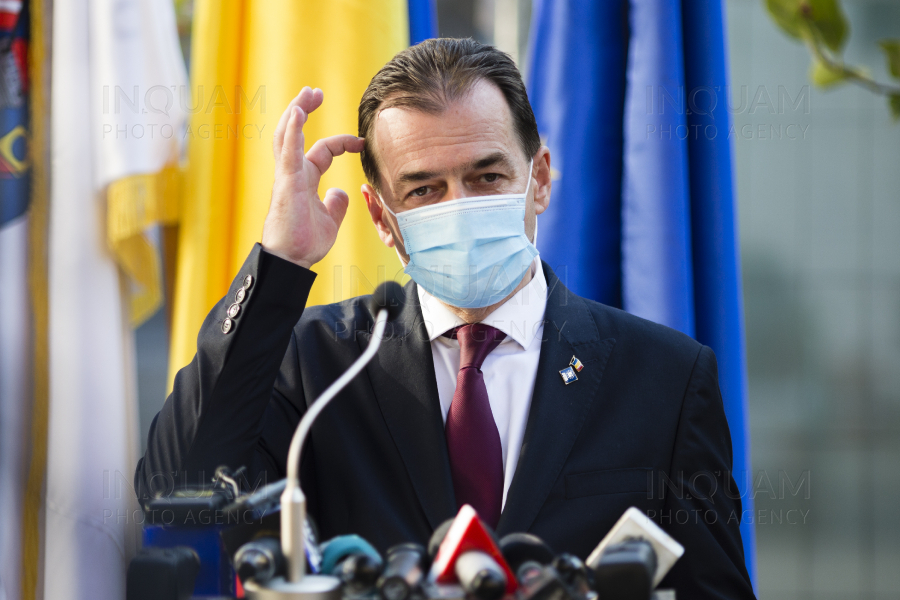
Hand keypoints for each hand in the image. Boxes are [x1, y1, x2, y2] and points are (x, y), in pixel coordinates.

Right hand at [262, 87, 364, 268]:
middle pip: (296, 133)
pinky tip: (298, 111)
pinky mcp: (285, 183)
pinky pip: (288, 151)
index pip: (323, 151)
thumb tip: (341, 192)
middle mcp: (293, 173)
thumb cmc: (305, 243)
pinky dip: (292, 130)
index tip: (361, 142)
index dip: (342, 142)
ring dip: (297, 110)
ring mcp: (287, 176)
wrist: (292, 261)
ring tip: (307, 93)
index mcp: (304, 179)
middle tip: (315, 92)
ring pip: (287, 135)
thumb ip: (336, 204)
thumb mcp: (330, 221)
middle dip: (305, 109)